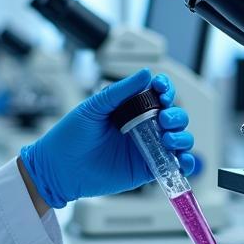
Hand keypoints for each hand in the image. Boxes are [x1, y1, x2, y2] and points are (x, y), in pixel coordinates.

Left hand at [19, 68, 193, 209]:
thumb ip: (120, 91)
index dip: (165, 89)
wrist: (57, 169)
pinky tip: (182, 160)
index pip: (157, 94)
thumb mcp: (94, 107)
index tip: (162, 90)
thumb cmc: (69, 137)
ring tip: (168, 138)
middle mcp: (141, 127)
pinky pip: (173, 166)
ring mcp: (145, 148)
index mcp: (129, 108)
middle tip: (163, 118)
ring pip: (178, 139)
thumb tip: (145, 73)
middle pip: (173, 116)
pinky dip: (185, 163)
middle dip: (176, 114)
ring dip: (182, 137)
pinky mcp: (146, 170)